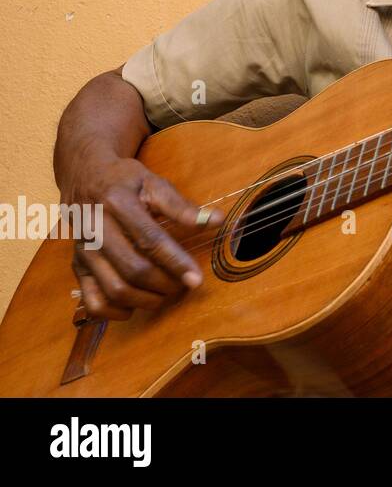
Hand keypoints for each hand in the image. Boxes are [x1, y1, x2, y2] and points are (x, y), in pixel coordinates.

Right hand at [62, 155, 223, 320]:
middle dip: (164, 284)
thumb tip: (217, 220)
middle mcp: (95, 230)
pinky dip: (115, 312)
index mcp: (117, 204)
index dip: (176, 261)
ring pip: (113, 289)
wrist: (84, 176)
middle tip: (184, 286)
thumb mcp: (153, 183)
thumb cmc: (125, 180)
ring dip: (145, 300)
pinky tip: (135, 306)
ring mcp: (83, 251)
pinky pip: (91, 301)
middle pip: (132, 269)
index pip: (150, 239)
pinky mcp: (76, 266)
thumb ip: (182, 206)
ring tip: (167, 295)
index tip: (196, 279)